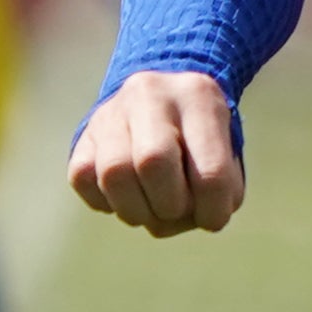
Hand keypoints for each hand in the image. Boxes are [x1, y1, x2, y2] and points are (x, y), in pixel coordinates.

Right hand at [73, 69, 247, 236]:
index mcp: (198, 95)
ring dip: (136, 211)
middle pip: (153, 162)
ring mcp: (111, 111)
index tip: (212, 218)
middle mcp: (151, 93)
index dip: (213, 211)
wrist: (162, 105)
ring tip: (150, 210)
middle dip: (169, 206)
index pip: (211, 171)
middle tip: (175, 209)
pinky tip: (126, 195)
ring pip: (114, 174)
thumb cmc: (202, 145)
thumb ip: (216, 196)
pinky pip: (84, 180)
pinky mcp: (84, 134)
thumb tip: (173, 218)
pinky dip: (107, 202)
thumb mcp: (228, 159)